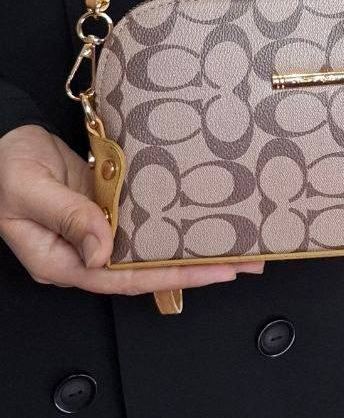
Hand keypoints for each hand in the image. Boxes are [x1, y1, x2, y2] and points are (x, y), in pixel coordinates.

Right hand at [0, 125, 263, 294]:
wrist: (0, 138)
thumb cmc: (3, 167)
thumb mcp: (29, 190)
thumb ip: (67, 217)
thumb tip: (103, 252)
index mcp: (60, 261)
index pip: (122, 280)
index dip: (170, 278)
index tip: (215, 272)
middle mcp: (82, 253)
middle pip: (144, 270)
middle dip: (196, 269)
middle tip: (246, 262)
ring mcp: (95, 231)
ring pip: (149, 248)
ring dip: (191, 246)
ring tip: (238, 243)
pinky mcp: (104, 209)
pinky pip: (143, 222)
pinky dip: (173, 221)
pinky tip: (204, 216)